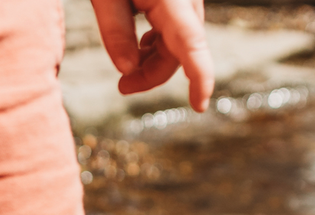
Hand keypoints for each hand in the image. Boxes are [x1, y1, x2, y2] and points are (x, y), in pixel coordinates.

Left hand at [90, 0, 214, 110]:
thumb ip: (115, 30)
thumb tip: (127, 71)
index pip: (191, 44)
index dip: (199, 77)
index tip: (199, 104)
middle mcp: (185, 0)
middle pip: (179, 51)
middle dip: (153, 74)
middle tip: (122, 87)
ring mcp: (184, 0)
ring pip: (177, 43)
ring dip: (154, 61)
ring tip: (127, 71)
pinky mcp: (178, 0)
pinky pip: (174, 30)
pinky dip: (157, 45)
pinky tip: (141, 47)